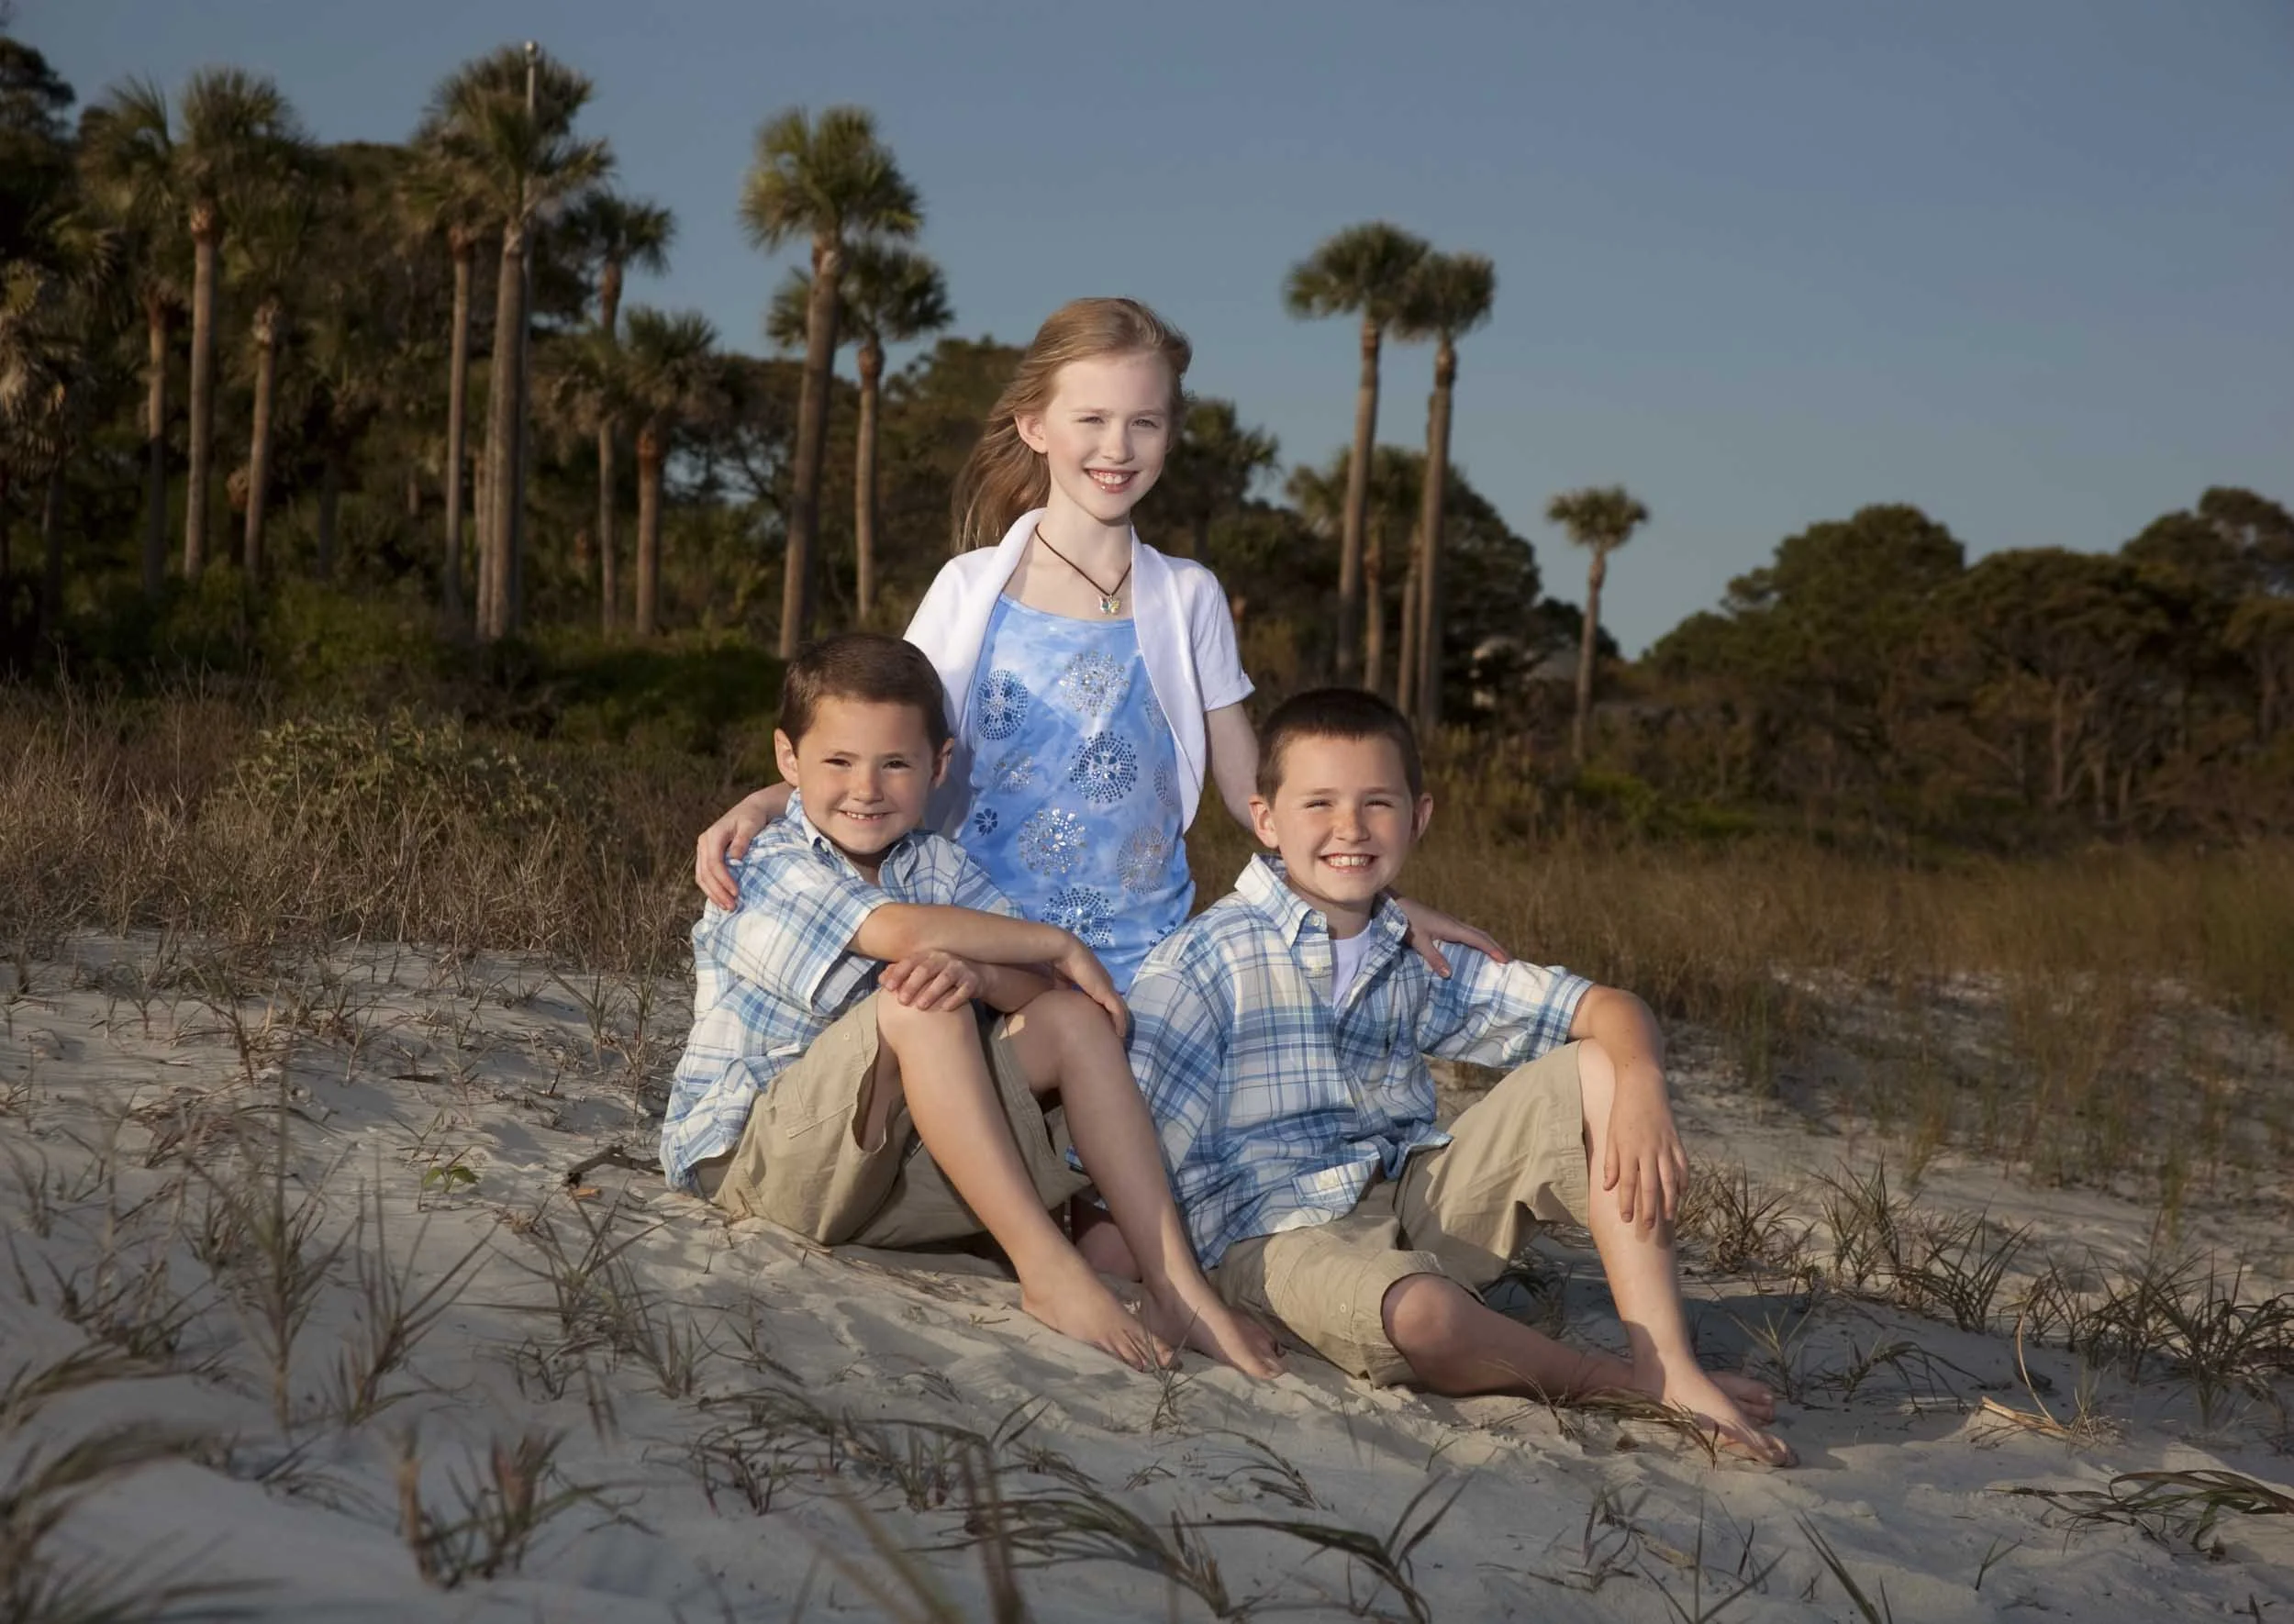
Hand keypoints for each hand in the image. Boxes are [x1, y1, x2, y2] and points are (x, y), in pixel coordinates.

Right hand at [694, 791, 777, 909]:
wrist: (751, 809)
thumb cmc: (753, 817)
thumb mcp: (750, 825)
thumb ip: (742, 841)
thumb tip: (735, 858)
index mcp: (713, 836)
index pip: (714, 863)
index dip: (723, 880)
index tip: (736, 892)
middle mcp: (704, 843)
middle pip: (705, 873)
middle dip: (717, 892)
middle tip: (732, 907)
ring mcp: (704, 850)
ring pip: (701, 876)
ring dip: (713, 894)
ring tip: (727, 907)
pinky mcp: (707, 856)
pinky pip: (705, 875)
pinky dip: (712, 889)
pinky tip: (721, 899)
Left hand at [880, 950, 983, 1012]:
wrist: (976, 976)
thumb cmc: (943, 974)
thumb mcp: (924, 970)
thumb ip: (903, 973)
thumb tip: (881, 978)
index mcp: (929, 955)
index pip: (911, 961)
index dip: (898, 973)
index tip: (887, 987)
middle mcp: (944, 958)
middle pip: (926, 969)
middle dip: (912, 985)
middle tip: (902, 1001)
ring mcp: (960, 968)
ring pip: (945, 979)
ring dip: (932, 992)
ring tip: (920, 1007)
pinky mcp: (973, 980)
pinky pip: (964, 990)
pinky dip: (955, 999)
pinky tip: (945, 1009)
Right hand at [1056, 938, 1128, 1033]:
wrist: (1066, 952)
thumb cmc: (1063, 965)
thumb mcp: (1063, 983)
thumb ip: (1065, 993)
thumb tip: (1060, 1004)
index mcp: (1098, 983)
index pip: (1108, 1002)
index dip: (1109, 1015)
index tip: (1106, 1028)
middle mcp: (1106, 985)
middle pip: (1118, 1007)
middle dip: (1118, 1023)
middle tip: (1116, 1039)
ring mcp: (1108, 988)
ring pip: (1121, 1011)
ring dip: (1121, 1026)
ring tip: (1119, 1041)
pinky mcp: (1107, 992)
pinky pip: (1118, 1012)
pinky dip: (1120, 1024)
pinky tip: (1119, 1036)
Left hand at [1391, 894, 1510, 978]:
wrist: (1397, 906)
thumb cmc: (1407, 922)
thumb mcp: (1419, 941)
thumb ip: (1434, 958)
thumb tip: (1450, 975)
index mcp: (1452, 927)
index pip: (1478, 939)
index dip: (1492, 949)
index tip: (1506, 960)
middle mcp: (1455, 924)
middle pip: (1481, 935)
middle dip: (1496, 947)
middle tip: (1509, 961)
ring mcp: (1451, 923)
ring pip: (1476, 934)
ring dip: (1488, 944)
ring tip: (1498, 957)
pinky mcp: (1446, 925)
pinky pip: (1468, 934)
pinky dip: (1478, 942)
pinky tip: (1477, 950)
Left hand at [1603, 1068, 1687, 1233]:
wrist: (1642, 1085)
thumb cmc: (1622, 1112)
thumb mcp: (1610, 1136)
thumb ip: (1610, 1163)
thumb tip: (1609, 1187)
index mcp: (1628, 1150)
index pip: (1627, 1183)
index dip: (1627, 1203)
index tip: (1626, 1219)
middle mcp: (1648, 1151)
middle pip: (1650, 1186)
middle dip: (1649, 1209)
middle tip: (1649, 1227)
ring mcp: (1664, 1146)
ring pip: (1669, 1180)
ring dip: (1670, 1200)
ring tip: (1669, 1217)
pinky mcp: (1676, 1141)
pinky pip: (1682, 1165)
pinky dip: (1683, 1180)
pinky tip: (1682, 1193)